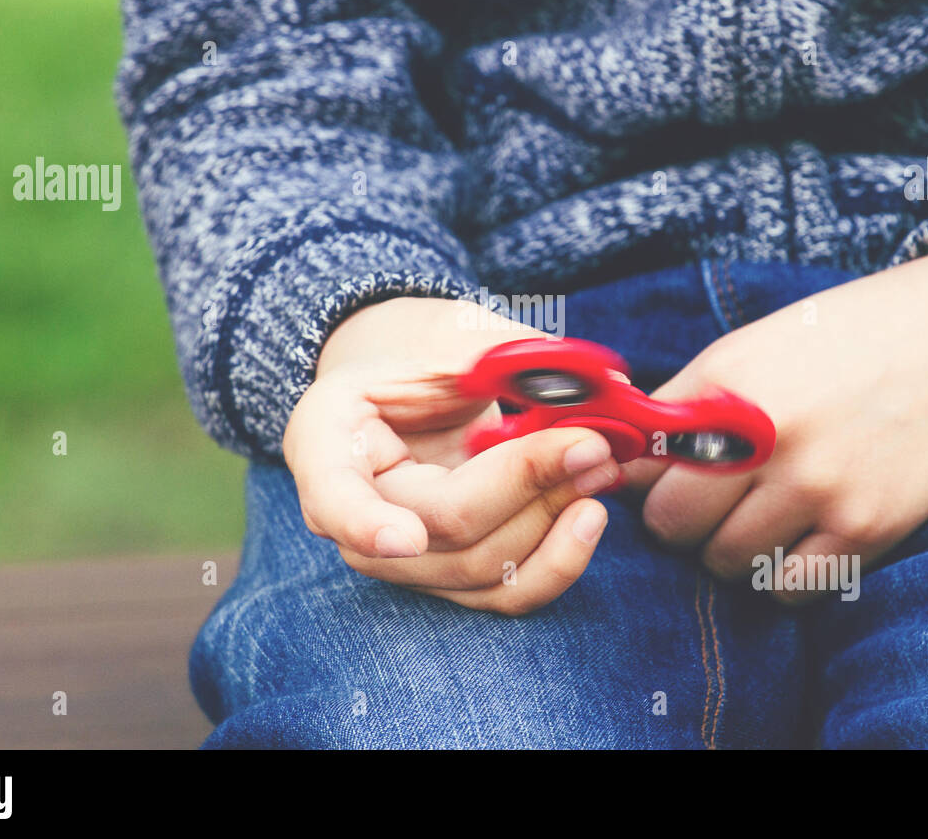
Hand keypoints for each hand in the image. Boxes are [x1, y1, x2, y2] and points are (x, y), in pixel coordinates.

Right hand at [284, 297, 618, 614]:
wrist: (410, 399)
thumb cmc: (419, 362)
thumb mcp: (440, 336)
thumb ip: (497, 353)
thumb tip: (574, 377)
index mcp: (326, 440)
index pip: (333, 497)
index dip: (365, 524)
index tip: (408, 537)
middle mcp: (349, 516)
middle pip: (442, 525)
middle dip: (526, 484)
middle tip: (591, 443)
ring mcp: (398, 560)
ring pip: (482, 568)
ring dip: (554, 520)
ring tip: (602, 469)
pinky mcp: (449, 580)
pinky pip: (506, 592)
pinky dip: (559, 557)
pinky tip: (589, 511)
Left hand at [623, 244, 927, 601]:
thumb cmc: (852, 336)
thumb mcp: (756, 346)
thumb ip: (687, 402)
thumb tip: (626, 460)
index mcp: (729, 384)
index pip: (641, 466)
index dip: (646, 477)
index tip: (663, 476)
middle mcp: (767, 439)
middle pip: (672, 525)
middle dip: (682, 520)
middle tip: (711, 502)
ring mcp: (820, 488)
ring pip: (725, 563)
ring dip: (732, 549)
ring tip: (764, 513)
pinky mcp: (868, 529)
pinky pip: (789, 590)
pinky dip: (784, 576)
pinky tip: (801, 537)